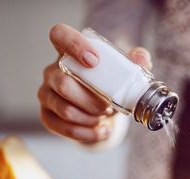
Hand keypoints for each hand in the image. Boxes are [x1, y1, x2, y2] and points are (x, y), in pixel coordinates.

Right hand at [38, 23, 152, 142]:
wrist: (102, 112)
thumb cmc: (108, 86)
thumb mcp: (123, 73)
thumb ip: (134, 62)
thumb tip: (142, 59)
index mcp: (69, 52)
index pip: (59, 35)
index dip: (73, 45)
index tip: (94, 61)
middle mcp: (52, 71)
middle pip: (63, 83)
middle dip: (91, 100)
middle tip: (109, 105)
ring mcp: (47, 94)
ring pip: (65, 109)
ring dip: (91, 117)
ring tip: (105, 117)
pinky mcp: (47, 116)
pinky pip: (63, 128)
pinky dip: (87, 133)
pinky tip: (102, 131)